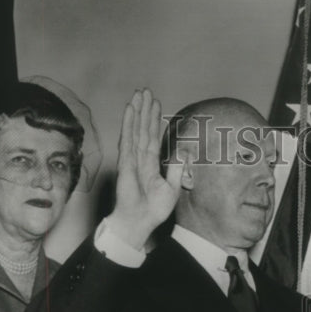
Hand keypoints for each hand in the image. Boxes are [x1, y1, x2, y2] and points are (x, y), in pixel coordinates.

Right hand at [110, 88, 184, 248]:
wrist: (140, 221)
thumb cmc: (154, 209)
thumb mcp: (172, 188)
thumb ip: (177, 170)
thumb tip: (184, 154)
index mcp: (151, 163)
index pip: (152, 136)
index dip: (153, 120)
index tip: (155, 103)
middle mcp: (140, 157)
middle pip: (142, 128)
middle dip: (144, 110)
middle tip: (145, 91)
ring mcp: (131, 158)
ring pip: (135, 129)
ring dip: (136, 111)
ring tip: (138, 94)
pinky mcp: (126, 161)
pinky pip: (128, 139)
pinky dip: (128, 123)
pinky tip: (129, 110)